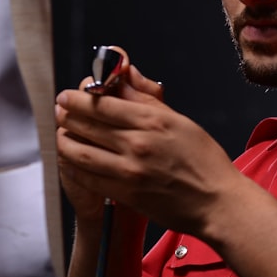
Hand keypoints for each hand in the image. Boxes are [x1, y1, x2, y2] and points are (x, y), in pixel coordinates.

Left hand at [55, 63, 237, 233]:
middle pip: (87, 124)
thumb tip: (127, 75)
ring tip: (61, 135)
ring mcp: (129, 171)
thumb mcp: (181, 121)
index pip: (103, 103)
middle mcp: (138, 143)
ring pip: (80, 152)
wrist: (216, 201)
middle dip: (67, 116)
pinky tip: (71, 161)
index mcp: (153, 120)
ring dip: (64, 142)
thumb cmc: (204, 161)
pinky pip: (87, 178)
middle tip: (60, 112)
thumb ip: (148, 99)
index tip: (68, 96)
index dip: (78, 98)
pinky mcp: (125, 194)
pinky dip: (73, 167)